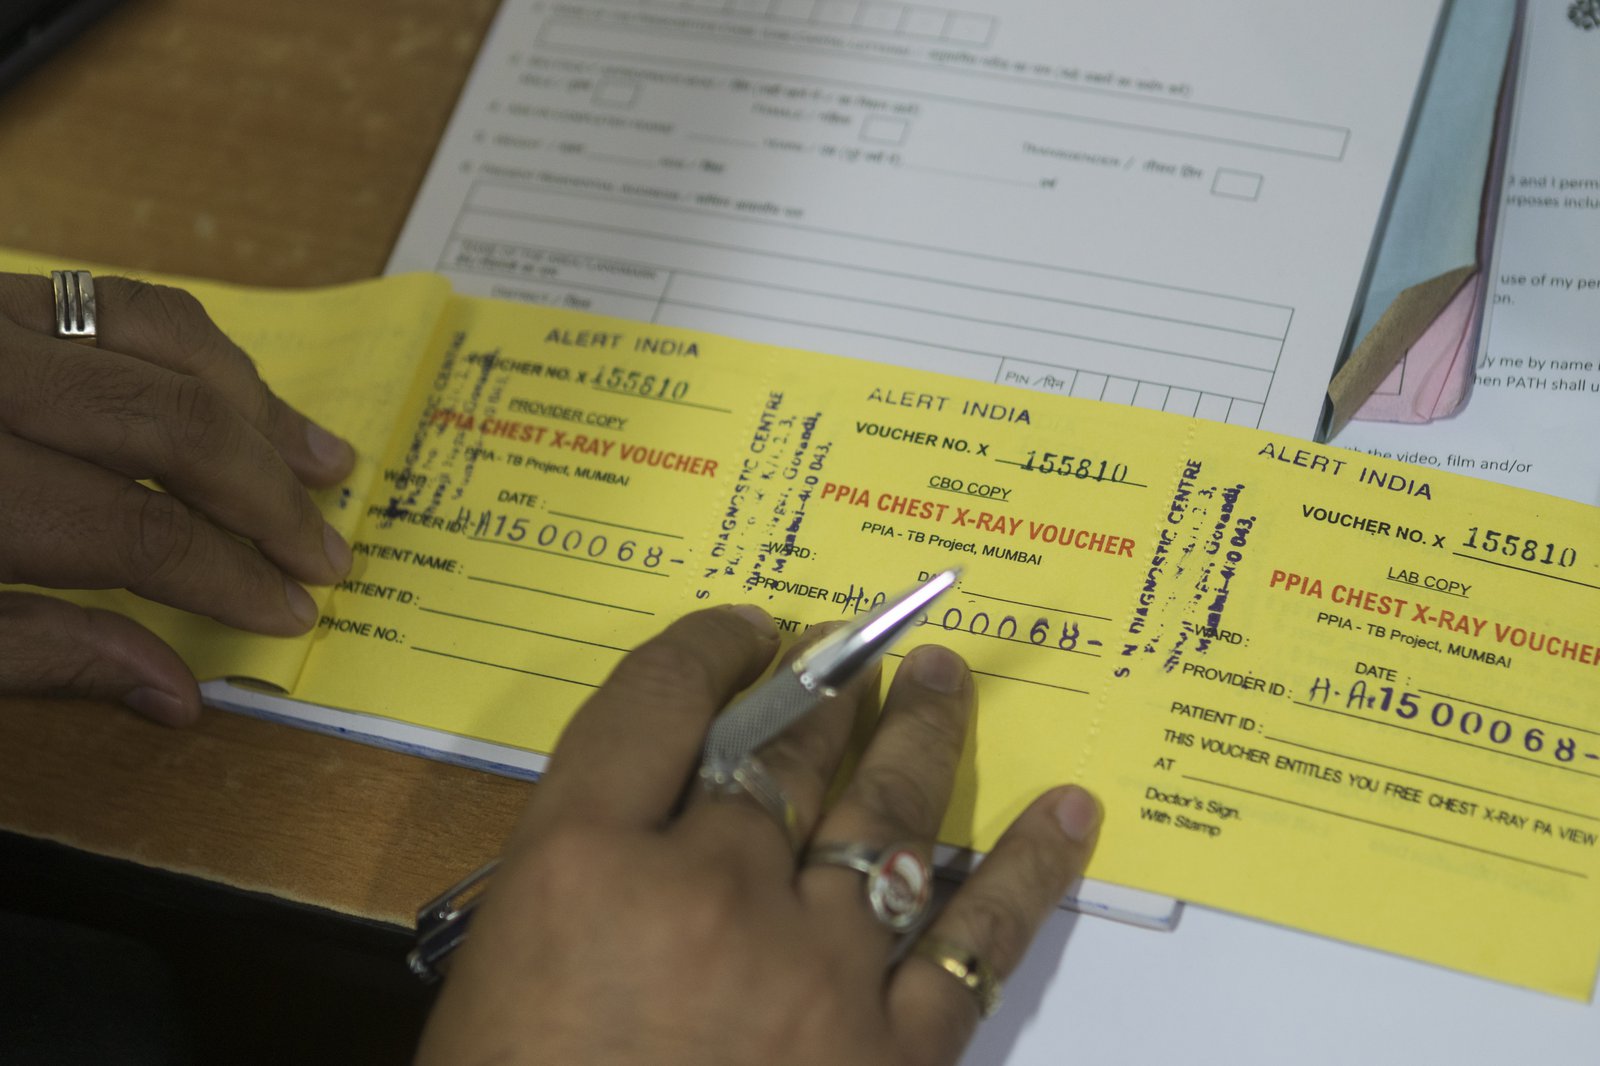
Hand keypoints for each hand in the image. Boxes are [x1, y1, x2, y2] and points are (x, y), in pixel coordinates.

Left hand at [0, 272, 355, 723]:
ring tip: (323, 461)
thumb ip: (34, 657)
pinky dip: (192, 347)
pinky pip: (111, 298)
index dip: (226, 575)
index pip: (132, 526)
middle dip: (265, 493)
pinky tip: (233, 391)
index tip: (291, 612)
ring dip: (256, 405)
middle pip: (168, 418)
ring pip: (157, 335)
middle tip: (328, 552)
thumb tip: (177, 694)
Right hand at [417, 605, 1099, 1065]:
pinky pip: (976, 941)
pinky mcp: (892, 1054)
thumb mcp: (506, 962)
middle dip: (819, 683)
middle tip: (850, 647)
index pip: (655, 702)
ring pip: (883, 813)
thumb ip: (584, 861)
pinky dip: (1027, 870)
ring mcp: (812, 972)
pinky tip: (1067, 812)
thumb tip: (681, 792)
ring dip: (920, 734)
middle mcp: (707, 893)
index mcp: (584, 867)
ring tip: (940, 680)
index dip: (707, 646)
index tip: (744, 632)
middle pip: (780, 748)